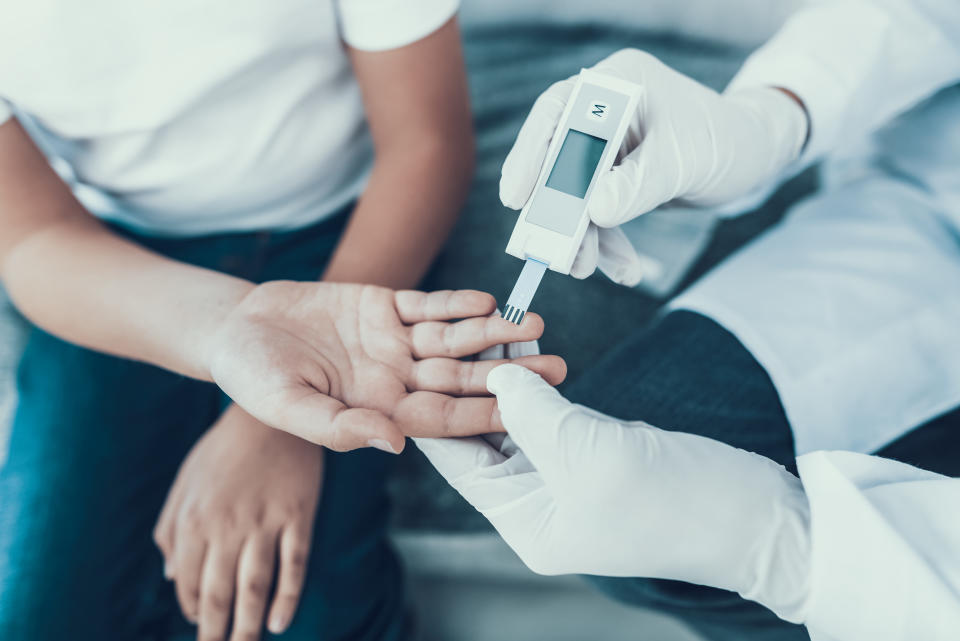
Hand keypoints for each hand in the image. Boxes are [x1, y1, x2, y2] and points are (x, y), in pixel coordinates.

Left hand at [154, 405, 322, 640]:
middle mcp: (227, 526)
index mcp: (194, 520)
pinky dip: (287, 597)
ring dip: (248, 625)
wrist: (269, 413)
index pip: (190, 582)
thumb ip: (171, 531)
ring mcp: (265, 521)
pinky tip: (279, 621)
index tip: (202, 625)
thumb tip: (172, 576)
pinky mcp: (298, 514)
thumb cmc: (222, 451)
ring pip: (255, 586)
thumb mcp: (185, 485)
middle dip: (216, 632)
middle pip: (220, 593)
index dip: (194, 610)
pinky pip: (294, 563)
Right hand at [205, 283, 565, 452]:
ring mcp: (392, 340)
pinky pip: (426, 305)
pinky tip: (485, 301)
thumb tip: (393, 444)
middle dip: (508, 374)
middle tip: (558, 368)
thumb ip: (338, 427)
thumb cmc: (255, 377)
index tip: (527, 414)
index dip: (485, 415)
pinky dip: (454, 303)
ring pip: (453, 339)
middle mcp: (395, 377)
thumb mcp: (288, 407)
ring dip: (493, 333)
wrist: (236, 328)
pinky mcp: (383, 304)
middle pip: (463, 378)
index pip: (444, 418)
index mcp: (380, 410)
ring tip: (534, 324)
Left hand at [415, 364, 811, 621]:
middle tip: (456, 332)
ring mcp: (569, 478)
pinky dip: (541, 383)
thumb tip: (496, 373)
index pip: (459, 463)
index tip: (413, 366)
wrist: (754, 516)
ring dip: (509, 377)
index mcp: (525, 522)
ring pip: (521, 421)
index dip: (434, 413)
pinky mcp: (598, 454)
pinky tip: (526, 347)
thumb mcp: (587, 453)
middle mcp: (539, 504)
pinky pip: (555, 415)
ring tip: (491, 327)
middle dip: (473, 385)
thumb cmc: (670, 500)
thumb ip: (532, 412)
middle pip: (486, 438)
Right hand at [500, 49, 806, 279]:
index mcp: (619, 84)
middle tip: (555, 251)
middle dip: (557, 210)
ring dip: (581, 235)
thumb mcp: (684, 162)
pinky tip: (621, 267)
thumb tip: (595, 210)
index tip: (518, 197)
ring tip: (586, 268)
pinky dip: (606, 241)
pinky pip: (597, 211)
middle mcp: (605, 110)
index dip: (531, 154)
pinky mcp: (614, 175)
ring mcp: (607, 145)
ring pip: (575, 193)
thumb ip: (639, 184)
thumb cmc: (726, 142)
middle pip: (558, 159)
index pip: (558, 112)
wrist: (754, 158)